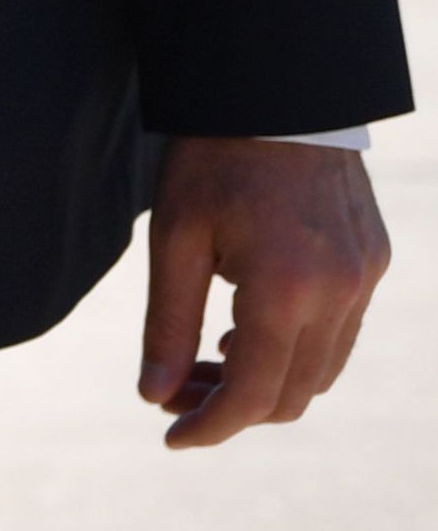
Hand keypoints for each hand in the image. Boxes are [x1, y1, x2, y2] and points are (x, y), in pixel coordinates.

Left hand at [139, 135, 387, 448]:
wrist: (277, 92)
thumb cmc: (211, 159)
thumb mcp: (173, 238)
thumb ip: (166, 323)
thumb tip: (154, 395)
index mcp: (285, 289)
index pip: (252, 394)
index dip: (210, 427)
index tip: (171, 438)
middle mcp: (340, 293)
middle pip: (292, 394)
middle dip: (233, 408)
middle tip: (176, 397)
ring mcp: (367, 279)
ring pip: (322, 370)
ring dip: (267, 382)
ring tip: (207, 363)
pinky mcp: (376, 261)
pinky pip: (342, 333)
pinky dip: (297, 349)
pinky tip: (249, 330)